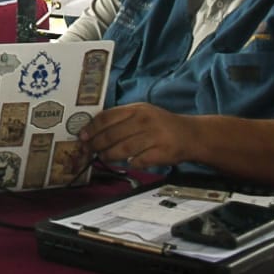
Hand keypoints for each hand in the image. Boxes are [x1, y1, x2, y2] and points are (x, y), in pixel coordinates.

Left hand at [80, 102, 196, 168]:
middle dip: (96, 144)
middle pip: (112, 135)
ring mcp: (154, 137)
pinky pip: (139, 161)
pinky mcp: (162, 153)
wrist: (190, 134)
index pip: (107, 117)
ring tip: (103, 157)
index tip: (82, 136)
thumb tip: (94, 129)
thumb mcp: (142, 112)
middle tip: (89, 150)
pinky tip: (127, 163)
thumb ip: (120, 118)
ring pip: (123, 149)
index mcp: (137, 109)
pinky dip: (130, 163)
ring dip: (109, 155)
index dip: (92, 128)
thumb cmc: (160, 124)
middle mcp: (144, 121)